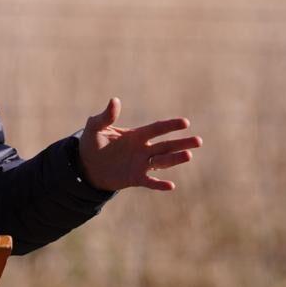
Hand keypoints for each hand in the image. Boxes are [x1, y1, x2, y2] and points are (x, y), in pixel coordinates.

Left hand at [77, 98, 200, 191]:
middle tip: (198, 140)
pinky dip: (159, 184)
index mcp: (136, 135)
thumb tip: (115, 100)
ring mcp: (140, 164)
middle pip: (166, 145)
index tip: (185, 122)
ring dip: (175, 159)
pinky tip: (170, 185)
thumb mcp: (95, 127)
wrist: (86, 165)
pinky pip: (150, 181)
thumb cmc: (92, 143)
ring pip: (162, 161)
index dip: (170, 125)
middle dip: (181, 143)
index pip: (157, 129)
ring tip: (188, 155)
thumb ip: (106, 116)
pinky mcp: (135, 178)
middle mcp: (142, 149)